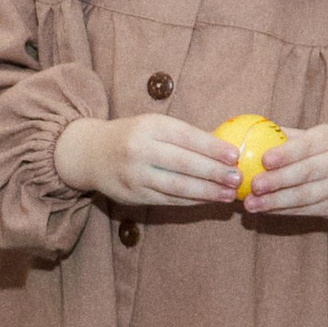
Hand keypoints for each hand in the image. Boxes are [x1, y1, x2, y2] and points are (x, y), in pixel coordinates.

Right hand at [55, 114, 241, 207]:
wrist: (89, 154)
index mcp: (148, 127)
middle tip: (238, 178)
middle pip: (183, 164)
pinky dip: (191, 201)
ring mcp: (134, 175)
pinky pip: (167, 199)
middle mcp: (139, 151)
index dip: (213, 148)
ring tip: (229, 194)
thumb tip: (224, 149)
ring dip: (207, 192)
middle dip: (214, 173)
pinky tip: (208, 200)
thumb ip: (183, 136)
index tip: (235, 156)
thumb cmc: (131, 136)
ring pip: (177, 186)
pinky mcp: (132, 195)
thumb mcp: (153, 125)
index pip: (186, 138)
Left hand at [245, 123, 327, 220]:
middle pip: (307, 172)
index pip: (308, 145)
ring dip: (276, 202)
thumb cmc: (325, 153)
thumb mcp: (314, 138)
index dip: (287, 153)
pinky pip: (307, 209)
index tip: (264, 160)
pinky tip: (265, 210)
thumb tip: (247, 134)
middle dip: (278, 180)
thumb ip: (284, 137)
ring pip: (306, 195)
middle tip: (253, 185)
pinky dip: (283, 211)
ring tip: (251, 204)